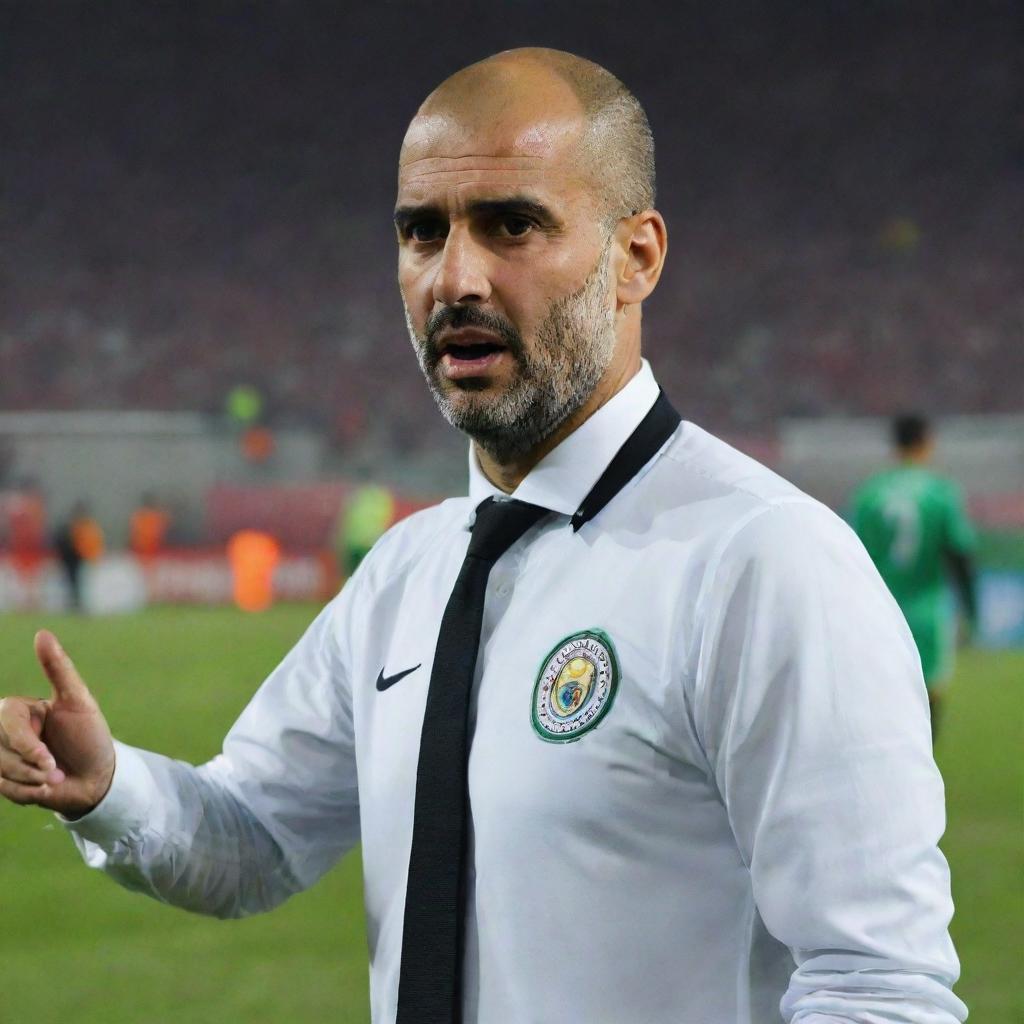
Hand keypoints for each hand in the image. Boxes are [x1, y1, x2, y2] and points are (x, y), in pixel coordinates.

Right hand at [0, 630, 114, 816]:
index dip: (25, 744)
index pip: (5, 722)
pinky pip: (4, 790)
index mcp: (18, 710)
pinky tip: (46, 789)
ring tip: (54, 778)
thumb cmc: (90, 736)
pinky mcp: (5, 781)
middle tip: (55, 770)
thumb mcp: (79, 701)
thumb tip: (42, 633)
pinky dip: (28, 794)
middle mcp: (5, 732)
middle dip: (31, 766)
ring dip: (31, 781)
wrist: (98, 777)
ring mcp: (3, 756)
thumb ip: (59, 668)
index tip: (48, 760)